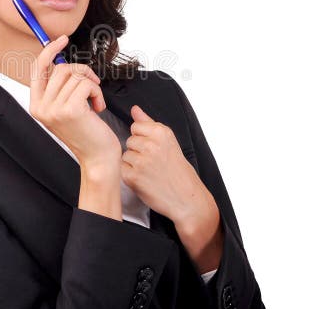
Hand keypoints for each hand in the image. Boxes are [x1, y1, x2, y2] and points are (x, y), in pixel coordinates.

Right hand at [29, 35, 122, 168]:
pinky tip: (98, 107)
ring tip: (95, 101)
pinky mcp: (70, 110)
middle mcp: (41, 107)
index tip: (62, 39)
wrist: (97, 158)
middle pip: (61, 68)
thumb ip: (59, 87)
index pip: (37, 69)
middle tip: (92, 85)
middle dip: (82, 71)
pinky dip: (97, 92)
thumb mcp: (65, 108)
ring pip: (76, 76)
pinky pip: (86, 84)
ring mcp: (54, 109)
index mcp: (36, 105)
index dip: (49, 51)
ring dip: (92, 85)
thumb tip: (61, 60)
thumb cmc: (86, 133)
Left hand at [120, 104, 217, 229]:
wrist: (186, 198)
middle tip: (153, 162)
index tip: (153, 148)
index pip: (136, 126)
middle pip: (129, 140)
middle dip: (138, 150)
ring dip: (133, 163)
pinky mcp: (133, 177)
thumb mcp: (169, 142)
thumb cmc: (178, 171)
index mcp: (161, 133)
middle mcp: (151, 145)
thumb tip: (135, 109)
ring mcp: (141, 161)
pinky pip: (122, 169)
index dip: (143, 138)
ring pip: (125, 155)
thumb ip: (149, 123)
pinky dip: (130, 175)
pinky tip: (144, 179)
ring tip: (149, 171)